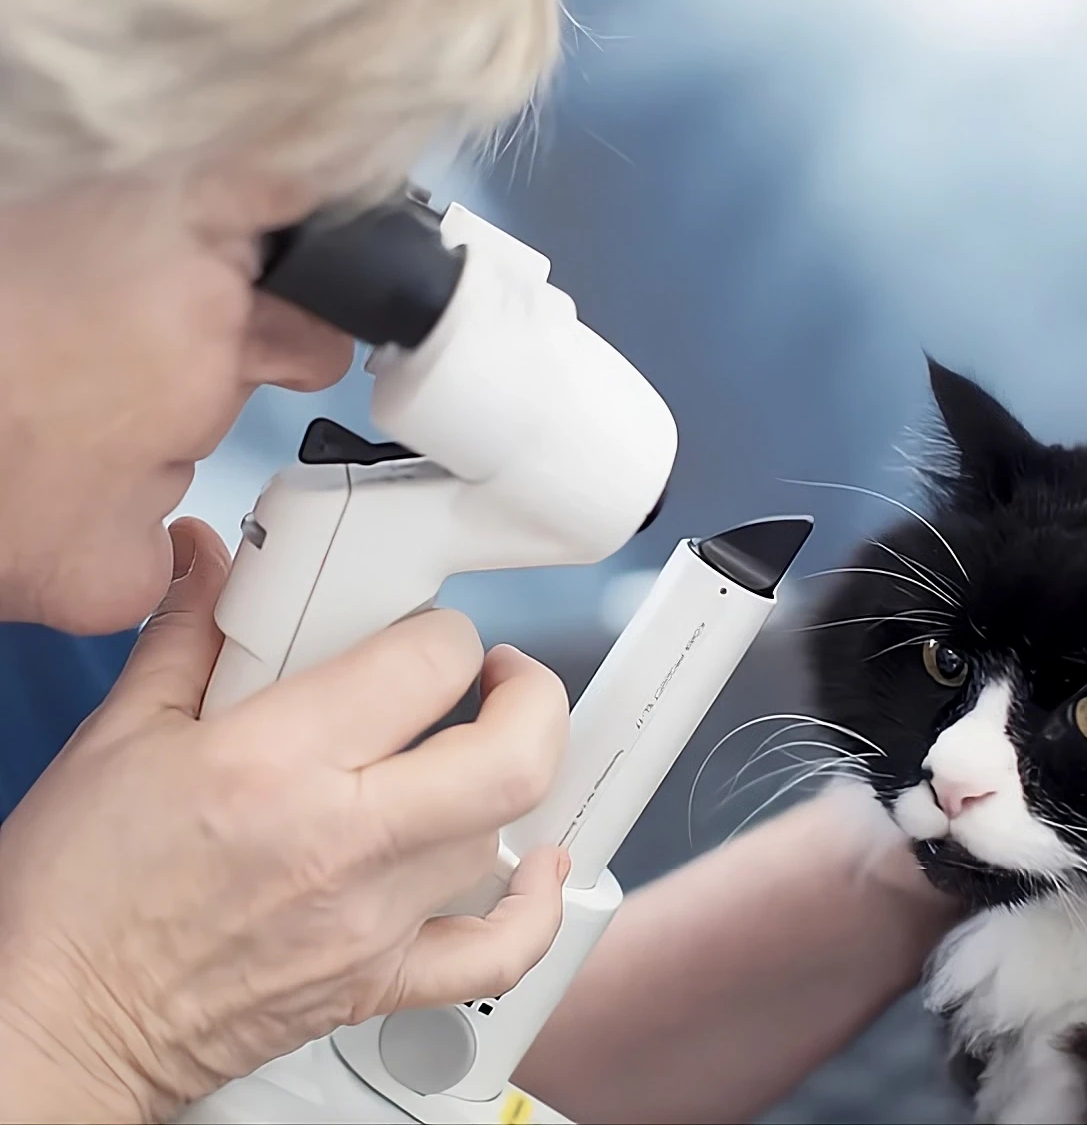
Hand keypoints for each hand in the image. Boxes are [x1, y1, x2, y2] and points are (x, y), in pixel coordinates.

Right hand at [0, 518, 569, 1122]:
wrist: (52, 1025)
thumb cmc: (73, 896)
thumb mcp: (120, 736)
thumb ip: (186, 633)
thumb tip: (209, 558)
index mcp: (274, 763)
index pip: (426, 664)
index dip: (443, 629)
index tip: (425, 634)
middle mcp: (338, 843)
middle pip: (510, 755)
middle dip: (531, 694)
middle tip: (501, 675)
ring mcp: (368, 920)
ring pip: (503, 833)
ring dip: (510, 777)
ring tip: (476, 749)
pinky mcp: (375, 981)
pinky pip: (495, 954)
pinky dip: (536, 907)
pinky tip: (536, 865)